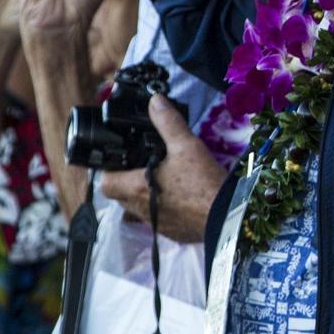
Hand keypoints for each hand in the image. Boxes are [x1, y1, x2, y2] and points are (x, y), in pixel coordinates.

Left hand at [100, 95, 227, 242]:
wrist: (228, 217)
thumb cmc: (203, 182)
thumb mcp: (186, 145)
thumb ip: (167, 121)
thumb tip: (155, 101)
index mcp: (137, 188)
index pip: (105, 182)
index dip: (109, 169)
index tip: (121, 158)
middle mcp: (141, 209)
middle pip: (119, 196)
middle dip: (126, 180)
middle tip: (141, 164)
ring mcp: (156, 224)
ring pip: (138, 208)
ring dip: (143, 194)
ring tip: (160, 178)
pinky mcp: (171, 233)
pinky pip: (157, 219)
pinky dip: (161, 207)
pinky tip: (178, 196)